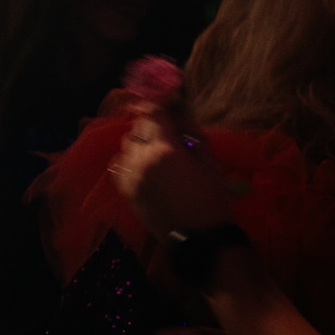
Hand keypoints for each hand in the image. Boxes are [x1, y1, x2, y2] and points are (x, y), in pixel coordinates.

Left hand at [110, 102, 234, 236]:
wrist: (199, 238)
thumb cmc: (212, 199)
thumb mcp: (209, 161)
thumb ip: (191, 132)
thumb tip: (180, 111)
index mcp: (164, 150)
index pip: (154, 113)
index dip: (160, 102)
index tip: (166, 96)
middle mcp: (140, 160)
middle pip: (138, 127)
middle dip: (153, 123)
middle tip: (170, 128)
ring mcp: (129, 176)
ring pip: (128, 145)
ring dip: (142, 141)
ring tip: (161, 150)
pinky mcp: (125, 191)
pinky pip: (121, 165)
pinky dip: (132, 160)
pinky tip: (149, 166)